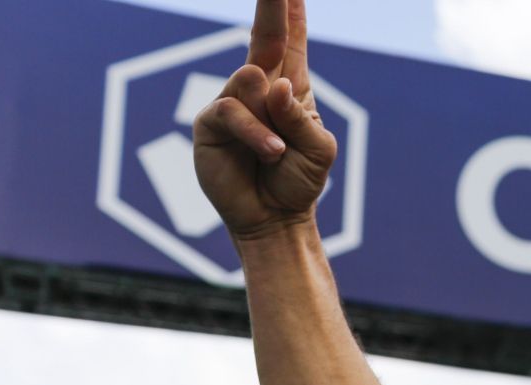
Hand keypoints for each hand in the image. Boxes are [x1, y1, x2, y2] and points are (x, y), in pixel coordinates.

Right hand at [192, 0, 337, 241]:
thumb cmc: (298, 181)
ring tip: (279, 151)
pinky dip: (256, 132)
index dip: (289, 11)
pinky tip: (271, 151)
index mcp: (290, 87)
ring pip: (250, 80)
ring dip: (272, 118)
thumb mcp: (319, 150)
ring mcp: (234, 102)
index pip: (290, 40)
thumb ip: (302, 117)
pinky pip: (232, 111)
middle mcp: (259, 87)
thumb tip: (273, 84)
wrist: (274, 217)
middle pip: (265, 36)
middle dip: (271, 7)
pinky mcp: (211, 122)